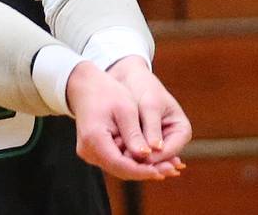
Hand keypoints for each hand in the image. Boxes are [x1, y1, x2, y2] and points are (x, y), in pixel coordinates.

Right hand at [66, 61, 182, 180]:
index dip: (144, 170)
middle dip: (147, 170)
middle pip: (121, 169)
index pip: (121, 165)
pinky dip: (133, 160)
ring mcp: (89, 152)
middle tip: (173, 169)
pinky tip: (151, 157)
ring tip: (167, 165)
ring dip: (141, 167)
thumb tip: (146, 155)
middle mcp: (88, 150)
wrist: (84, 86)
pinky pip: (115, 160)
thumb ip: (134, 134)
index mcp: (94, 139)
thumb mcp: (125, 110)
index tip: (165, 169)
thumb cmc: (106, 92)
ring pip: (119, 167)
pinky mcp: (93, 150)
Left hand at [107, 56, 191, 167]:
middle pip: (158, 159)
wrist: (130, 76)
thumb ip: (152, 128)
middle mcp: (172, 141)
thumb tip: (154, 150)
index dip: (153, 158)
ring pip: (146, 157)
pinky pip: (136, 152)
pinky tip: (114, 150)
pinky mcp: (143, 142)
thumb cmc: (144, 86)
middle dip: (141, 160)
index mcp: (182, 131)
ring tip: (117, 154)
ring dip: (132, 157)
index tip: (135, 157)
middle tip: (123, 159)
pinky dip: (126, 151)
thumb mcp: (150, 105)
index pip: (170, 152)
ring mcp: (157, 143)